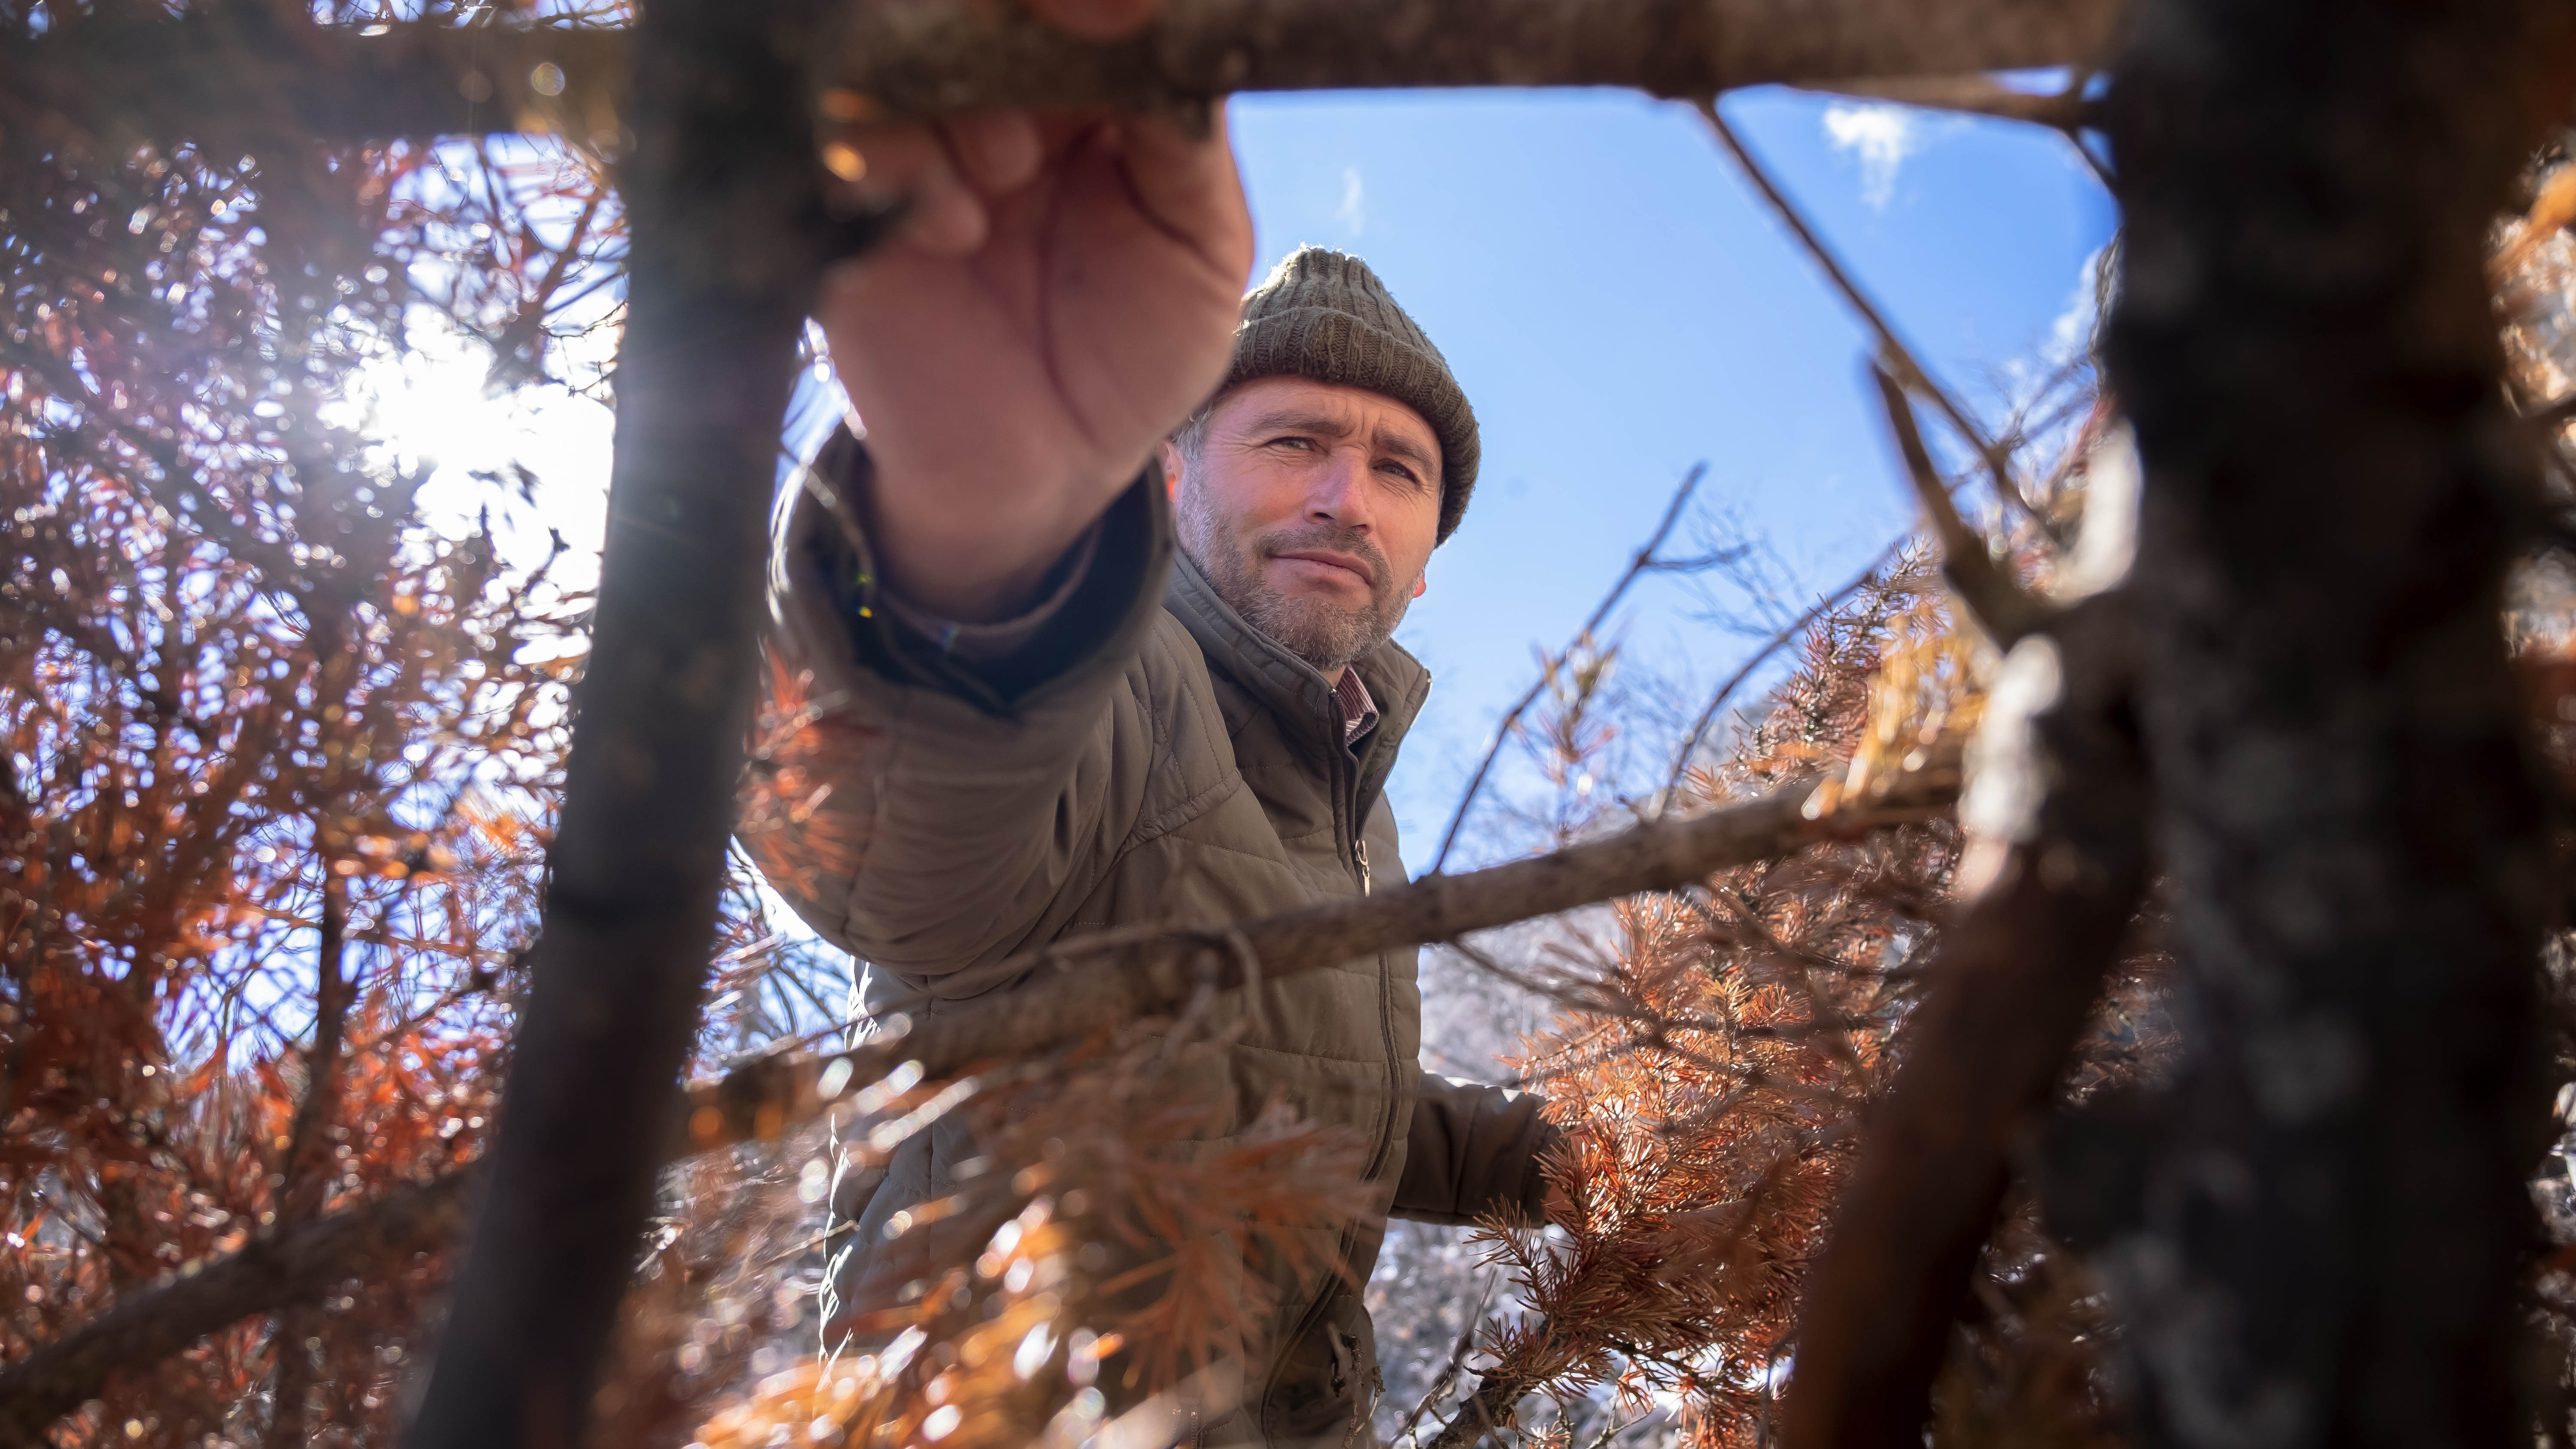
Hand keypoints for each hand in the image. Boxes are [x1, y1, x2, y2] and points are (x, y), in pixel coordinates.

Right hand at [814, 5, 1251, 621]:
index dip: (1080, 3)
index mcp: (1076, 81)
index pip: (1063, 8)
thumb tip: (1152, 18)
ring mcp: (908, 147)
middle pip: (964, 13)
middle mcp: (982, 95)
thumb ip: (1184, 128)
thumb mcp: (1200, 240)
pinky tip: (954, 230)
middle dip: (1007, 23)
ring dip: (956, 98)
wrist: (1050, 469)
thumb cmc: (1133, 348)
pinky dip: (897, 163)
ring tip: (1008, 173)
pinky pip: (840, 145)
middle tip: (1050, 91)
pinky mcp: (843, 213)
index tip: (1114, 12)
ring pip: (894, 56)